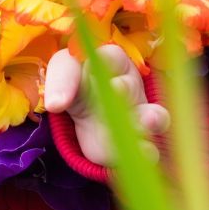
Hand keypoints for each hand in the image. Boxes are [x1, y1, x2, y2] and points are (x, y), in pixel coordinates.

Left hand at [43, 45, 169, 166]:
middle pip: (130, 87)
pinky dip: (148, 152)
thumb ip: (61, 80)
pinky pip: (150, 149)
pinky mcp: (137, 144)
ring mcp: (138, 116)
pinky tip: (143, 152)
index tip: (89, 67)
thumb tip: (54, 104)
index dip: (104, 61)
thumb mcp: (65, 71)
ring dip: (152, 119)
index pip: (111, 57)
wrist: (81, 115)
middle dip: (123, 90)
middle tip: (115, 89)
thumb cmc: (76, 83)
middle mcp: (130, 87)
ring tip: (148, 121)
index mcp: (113, 63)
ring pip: (154, 116)